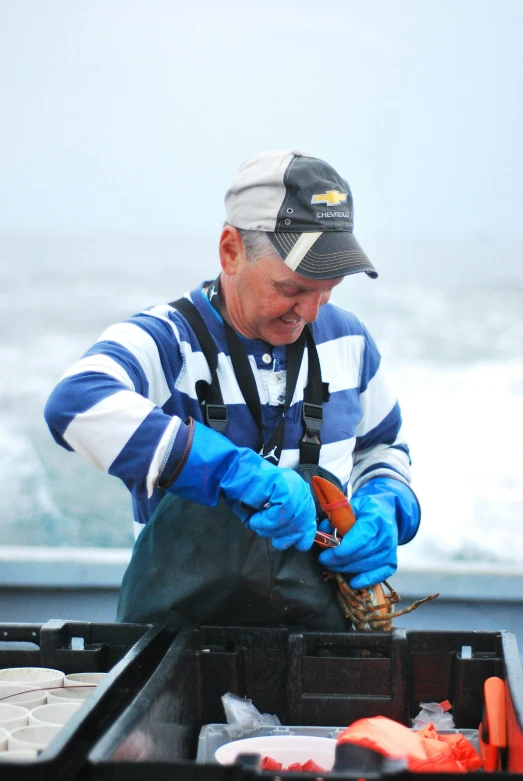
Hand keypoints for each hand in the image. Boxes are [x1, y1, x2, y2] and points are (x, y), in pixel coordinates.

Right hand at [170, 420, 316, 550]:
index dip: (300, 537)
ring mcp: (295, 486)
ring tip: (256, 521)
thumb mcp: (272, 516)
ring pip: (290, 521)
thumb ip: (288, 525)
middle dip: (281, 534)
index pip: (310, 522)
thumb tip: (300, 543)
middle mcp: (301, 489)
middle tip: (263, 530)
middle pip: (301, 524)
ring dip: (269, 528)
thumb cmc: (247, 496)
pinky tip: (255, 517)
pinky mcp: (285, 486)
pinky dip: (265, 521)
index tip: (286, 543)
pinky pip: (280, 514)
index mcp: (301, 495)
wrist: (232, 476)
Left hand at [318, 490, 397, 588]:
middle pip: (363, 552)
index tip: (331, 553)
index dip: (346, 547)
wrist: (386, 515)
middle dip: (341, 559)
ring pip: (368, 564)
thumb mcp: (351, 507)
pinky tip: (353, 583)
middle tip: (324, 559)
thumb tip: (323, 532)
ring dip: (348, 569)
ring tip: (332, 567)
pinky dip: (366, 580)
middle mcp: (386, 535)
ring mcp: (391, 550)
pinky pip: (380, 575)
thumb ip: (337, 519)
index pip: (362, 536)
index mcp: (375, 518)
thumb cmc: (365, 511)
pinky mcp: (392, 562)